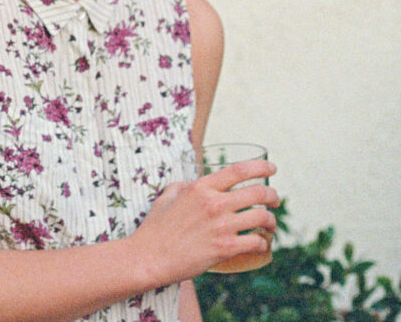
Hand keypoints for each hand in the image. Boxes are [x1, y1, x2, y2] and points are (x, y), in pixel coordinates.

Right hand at [130, 158, 279, 284]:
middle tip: (275, 200)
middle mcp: (214, 204)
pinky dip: (264, 243)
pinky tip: (262, 244)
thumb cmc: (155, 228)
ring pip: (262, 217)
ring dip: (271, 220)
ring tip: (270, 224)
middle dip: (273, 195)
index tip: (271, 168)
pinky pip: (256, 242)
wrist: (150, 257)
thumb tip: (189, 184)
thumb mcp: (165, 198)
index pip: (239, 170)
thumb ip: (180, 187)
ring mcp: (221, 226)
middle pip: (258, 193)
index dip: (261, 167)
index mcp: (200, 188)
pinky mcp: (225, 248)